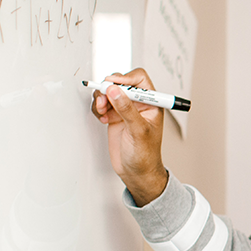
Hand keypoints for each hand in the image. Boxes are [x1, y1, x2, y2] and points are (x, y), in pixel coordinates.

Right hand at [91, 68, 167, 205]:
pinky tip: (102, 118)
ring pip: (109, 93)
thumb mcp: (138, 130)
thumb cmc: (146, 155)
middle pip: (121, 83)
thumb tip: (115, 90)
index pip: (140, 79)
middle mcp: (138, 104)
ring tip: (101, 110)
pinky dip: (98, 108)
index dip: (126, 78)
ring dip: (102, 98)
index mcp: (152, 103)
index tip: (113, 85)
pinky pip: (103, 104)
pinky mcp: (114, 117)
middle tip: (103, 99)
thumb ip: (126, 109)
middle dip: (110, 88)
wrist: (136, 172)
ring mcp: (125, 110)